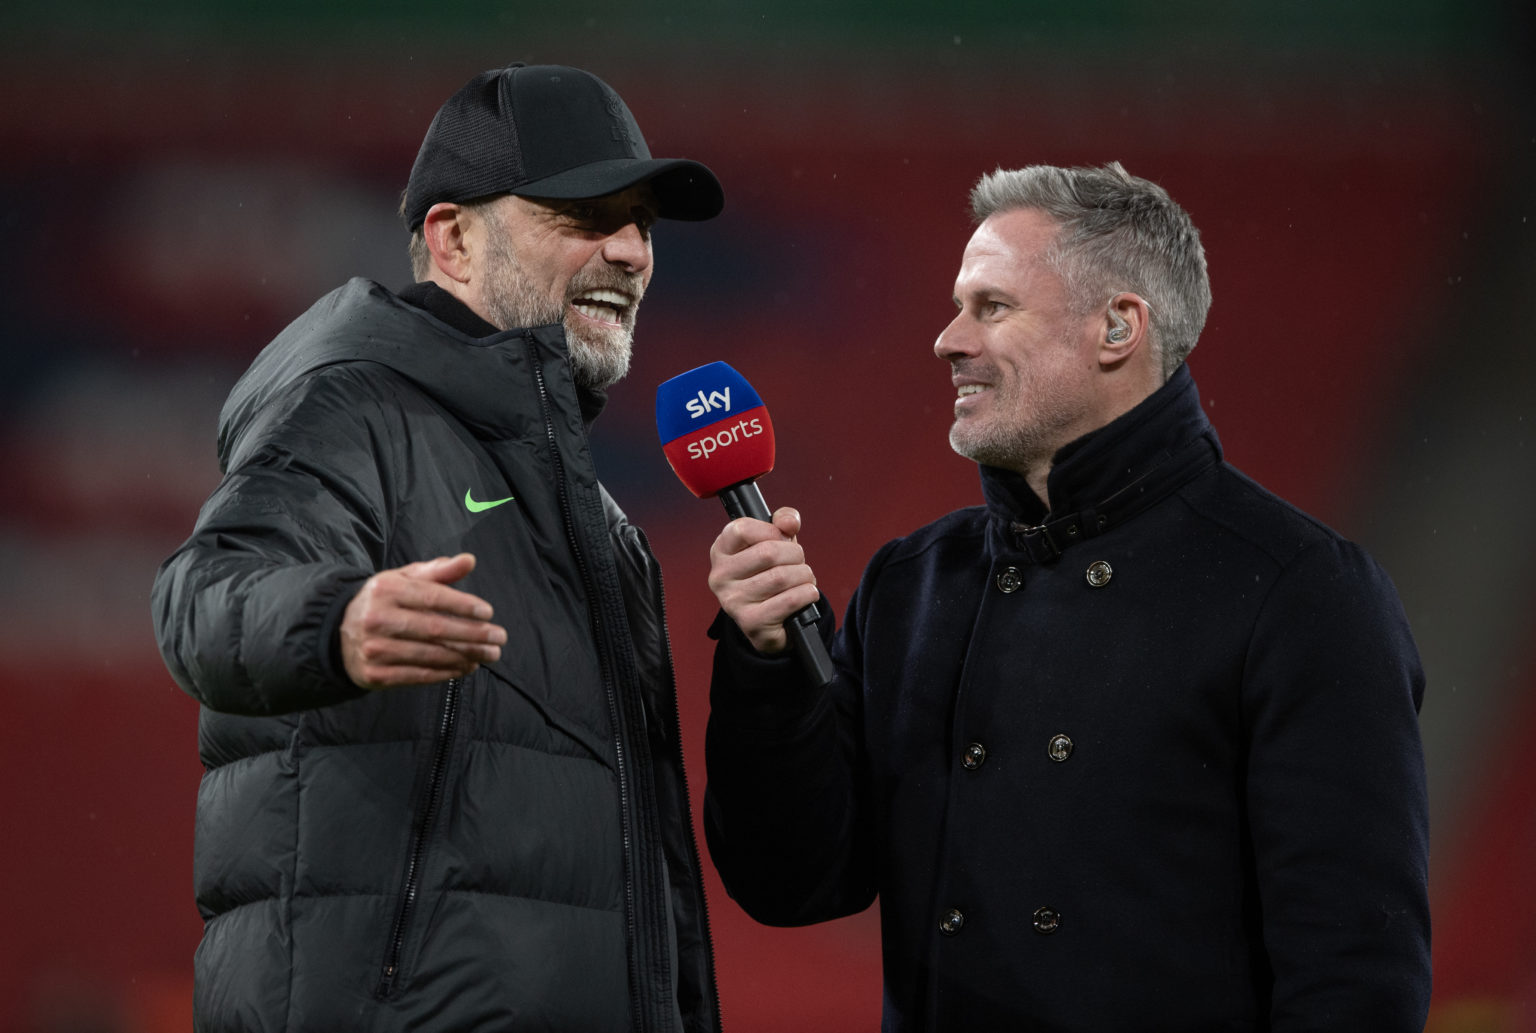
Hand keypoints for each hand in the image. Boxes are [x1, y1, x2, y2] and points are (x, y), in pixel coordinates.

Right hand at [340, 552, 506, 688]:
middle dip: (473, 634)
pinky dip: (447, 672)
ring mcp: (374, 649)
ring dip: (466, 656)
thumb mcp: (404, 580)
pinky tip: (467, 667)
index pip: (432, 597)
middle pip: (435, 628)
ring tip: (489, 654)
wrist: (338, 633)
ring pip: (430, 654)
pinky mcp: (375, 674)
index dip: (463, 605)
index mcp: (386, 590)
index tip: (488, 613)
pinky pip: (419, 675)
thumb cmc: (383, 602)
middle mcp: (377, 619)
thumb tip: (469, 560)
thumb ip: (438, 571)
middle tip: (499, 638)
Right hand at [708, 507, 819, 653]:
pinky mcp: (751, 622)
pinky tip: (806, 595)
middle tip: (798, 563)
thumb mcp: (775, 544)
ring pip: (782, 576)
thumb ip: (783, 523)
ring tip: (803, 580)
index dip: (771, 531)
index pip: (742, 529)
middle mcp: (720, 577)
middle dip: (795, 555)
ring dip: (804, 576)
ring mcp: (733, 601)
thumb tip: (788, 522)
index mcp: (720, 552)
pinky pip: (790, 599)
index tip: (781, 539)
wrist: (771, 622)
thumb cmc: (771, 576)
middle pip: (768, 552)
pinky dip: (808, 594)